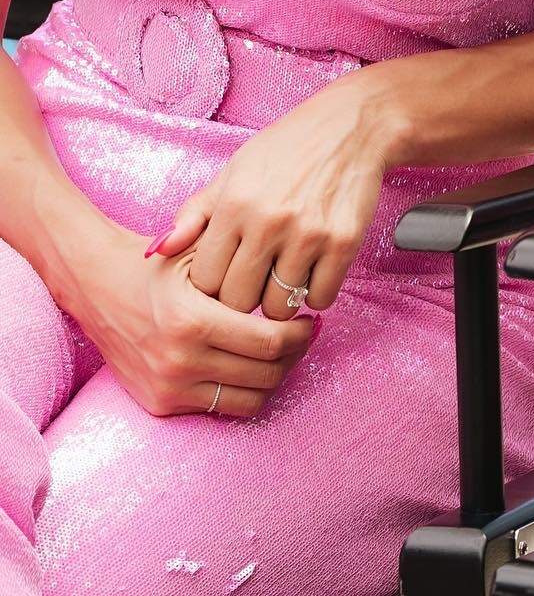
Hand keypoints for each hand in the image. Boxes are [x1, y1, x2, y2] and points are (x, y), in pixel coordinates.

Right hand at [75, 220, 314, 418]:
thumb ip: (244, 260)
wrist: (99, 287)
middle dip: (295, 355)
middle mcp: (180, 361)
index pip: (270, 342)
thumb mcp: (200, 249)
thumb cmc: (158, 262)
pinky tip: (250, 364)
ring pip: (249, 400)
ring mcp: (169, 388)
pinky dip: (243, 390)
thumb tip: (295, 277)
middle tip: (303, 335)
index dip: (300, 333)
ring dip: (274, 377)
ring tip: (281, 352)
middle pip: (266, 374)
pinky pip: (221, 408)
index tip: (309, 318)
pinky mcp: (161, 405)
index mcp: (193, 321)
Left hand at [150, 72, 392, 318]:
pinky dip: (316, 292)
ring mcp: (309, 234)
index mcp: (235, 204)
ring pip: (280, 307)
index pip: (205, 281)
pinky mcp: (344, 242)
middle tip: (255, 281)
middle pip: (239, 301)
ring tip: (284, 275)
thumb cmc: (288, 147)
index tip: (226, 275)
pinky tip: (314, 270)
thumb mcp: (234, 170)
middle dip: (244, 297)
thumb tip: (155, 251)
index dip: (213, 284)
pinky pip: (321, 298)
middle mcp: (268, 221)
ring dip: (280, 299)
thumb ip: (194, 213)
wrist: (354, 125)